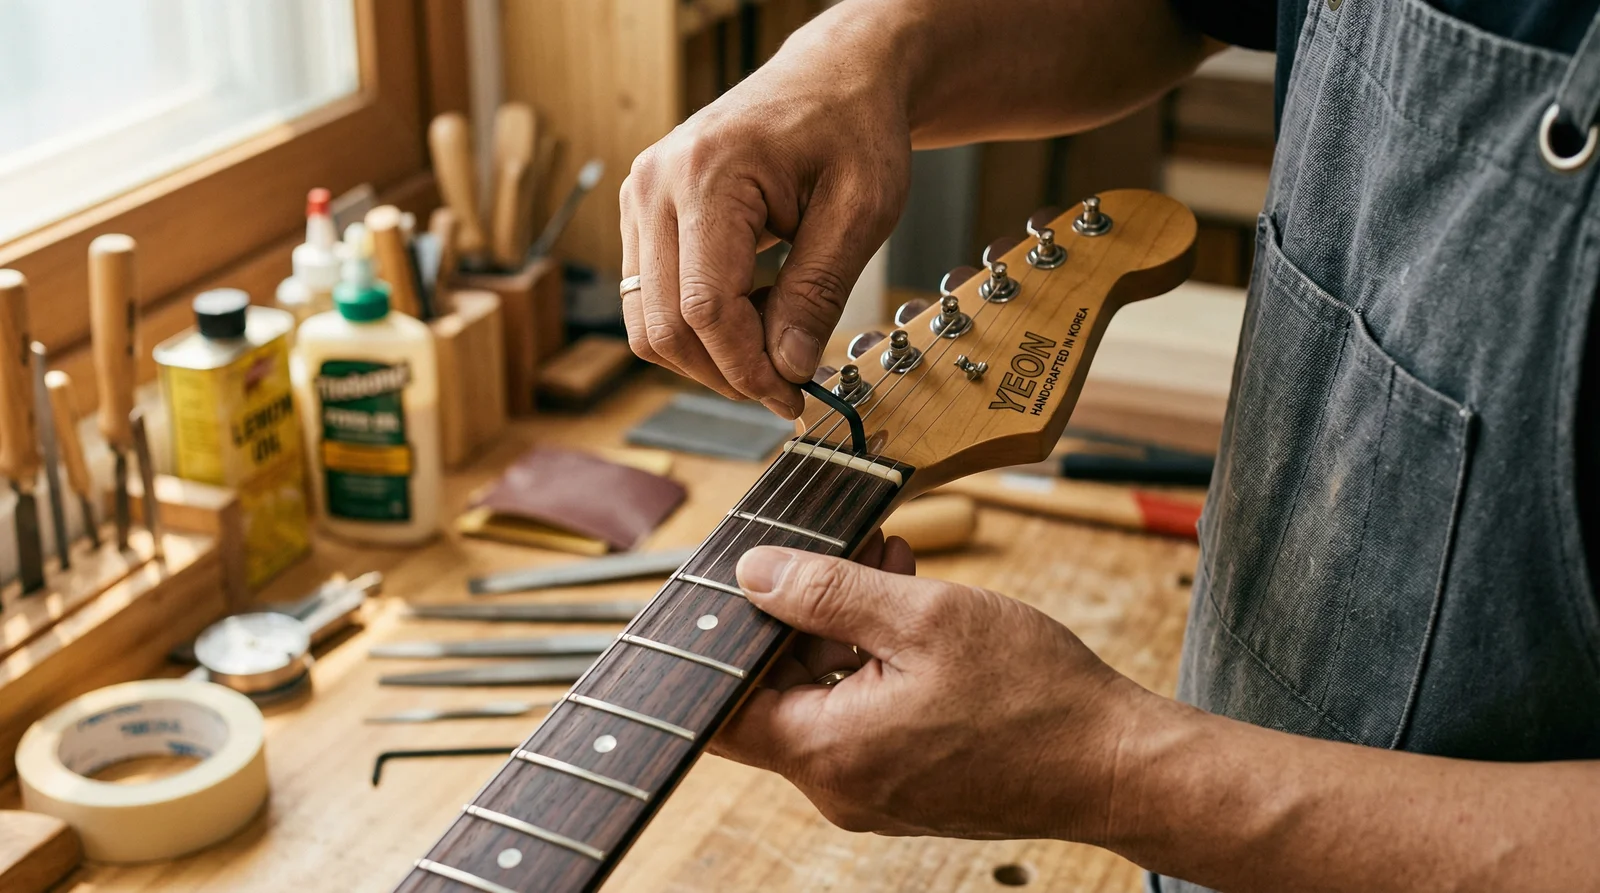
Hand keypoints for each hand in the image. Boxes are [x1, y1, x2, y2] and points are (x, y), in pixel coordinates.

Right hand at [619, 15, 911, 417]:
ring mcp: (640, 198)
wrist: (831, 78)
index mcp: (708, 174)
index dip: (747, 368)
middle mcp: (655, 184)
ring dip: (706, 357)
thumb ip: (818, 291)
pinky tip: (751, 314)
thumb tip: (788, 368)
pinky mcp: (642, 214)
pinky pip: (651, 298)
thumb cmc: (852, 128)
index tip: (791, 397)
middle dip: (726, 373)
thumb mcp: (862, 210)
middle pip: (666, 325)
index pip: (706, 309)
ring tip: (773, 347)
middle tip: (786, 389)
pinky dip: (697, 327)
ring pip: (646, 322)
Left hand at [716, 541, 1156, 840]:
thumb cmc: (1032, 696)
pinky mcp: (905, 785)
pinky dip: (875, 662)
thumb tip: (752, 572)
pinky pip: (864, 717)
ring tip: (889, 564)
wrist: (1114, 764)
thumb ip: (828, 591)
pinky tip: (910, 608)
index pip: (721, 707)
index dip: (722, 640)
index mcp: (828, 751)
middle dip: (800, 616)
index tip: (740, 584)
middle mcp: (839, 785)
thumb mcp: (922, 617)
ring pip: (824, 698)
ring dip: (844, 630)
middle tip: (841, 551)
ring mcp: (873, 791)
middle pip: (775, 695)